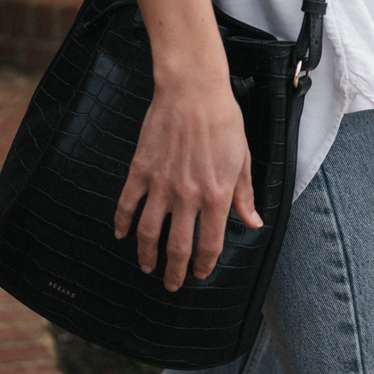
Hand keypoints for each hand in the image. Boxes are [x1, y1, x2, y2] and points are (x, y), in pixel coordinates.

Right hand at [114, 76, 260, 290]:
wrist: (193, 89)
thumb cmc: (223, 120)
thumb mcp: (243, 159)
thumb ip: (244, 196)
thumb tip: (252, 223)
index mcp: (216, 194)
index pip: (210, 244)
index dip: (204, 265)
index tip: (200, 274)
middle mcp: (188, 196)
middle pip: (177, 247)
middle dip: (174, 272)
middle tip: (172, 284)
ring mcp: (161, 184)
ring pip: (147, 232)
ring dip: (146, 255)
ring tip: (147, 266)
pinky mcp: (140, 170)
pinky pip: (127, 205)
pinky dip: (121, 224)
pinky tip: (121, 235)